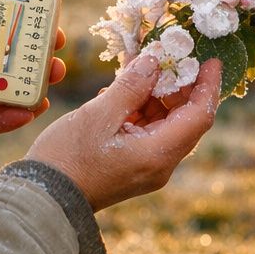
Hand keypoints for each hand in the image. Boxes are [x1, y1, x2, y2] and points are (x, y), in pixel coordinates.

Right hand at [26, 57, 221, 211]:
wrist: (43, 197)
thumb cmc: (67, 158)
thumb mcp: (98, 114)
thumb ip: (131, 87)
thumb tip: (153, 61)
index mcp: (158, 154)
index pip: (200, 116)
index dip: (208, 86)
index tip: (211, 61)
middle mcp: (160, 164)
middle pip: (185, 119)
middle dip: (179, 86)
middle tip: (166, 56)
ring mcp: (147, 167)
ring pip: (165, 124)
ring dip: (156, 95)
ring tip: (139, 68)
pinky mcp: (133, 165)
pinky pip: (148, 132)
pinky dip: (141, 109)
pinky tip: (123, 90)